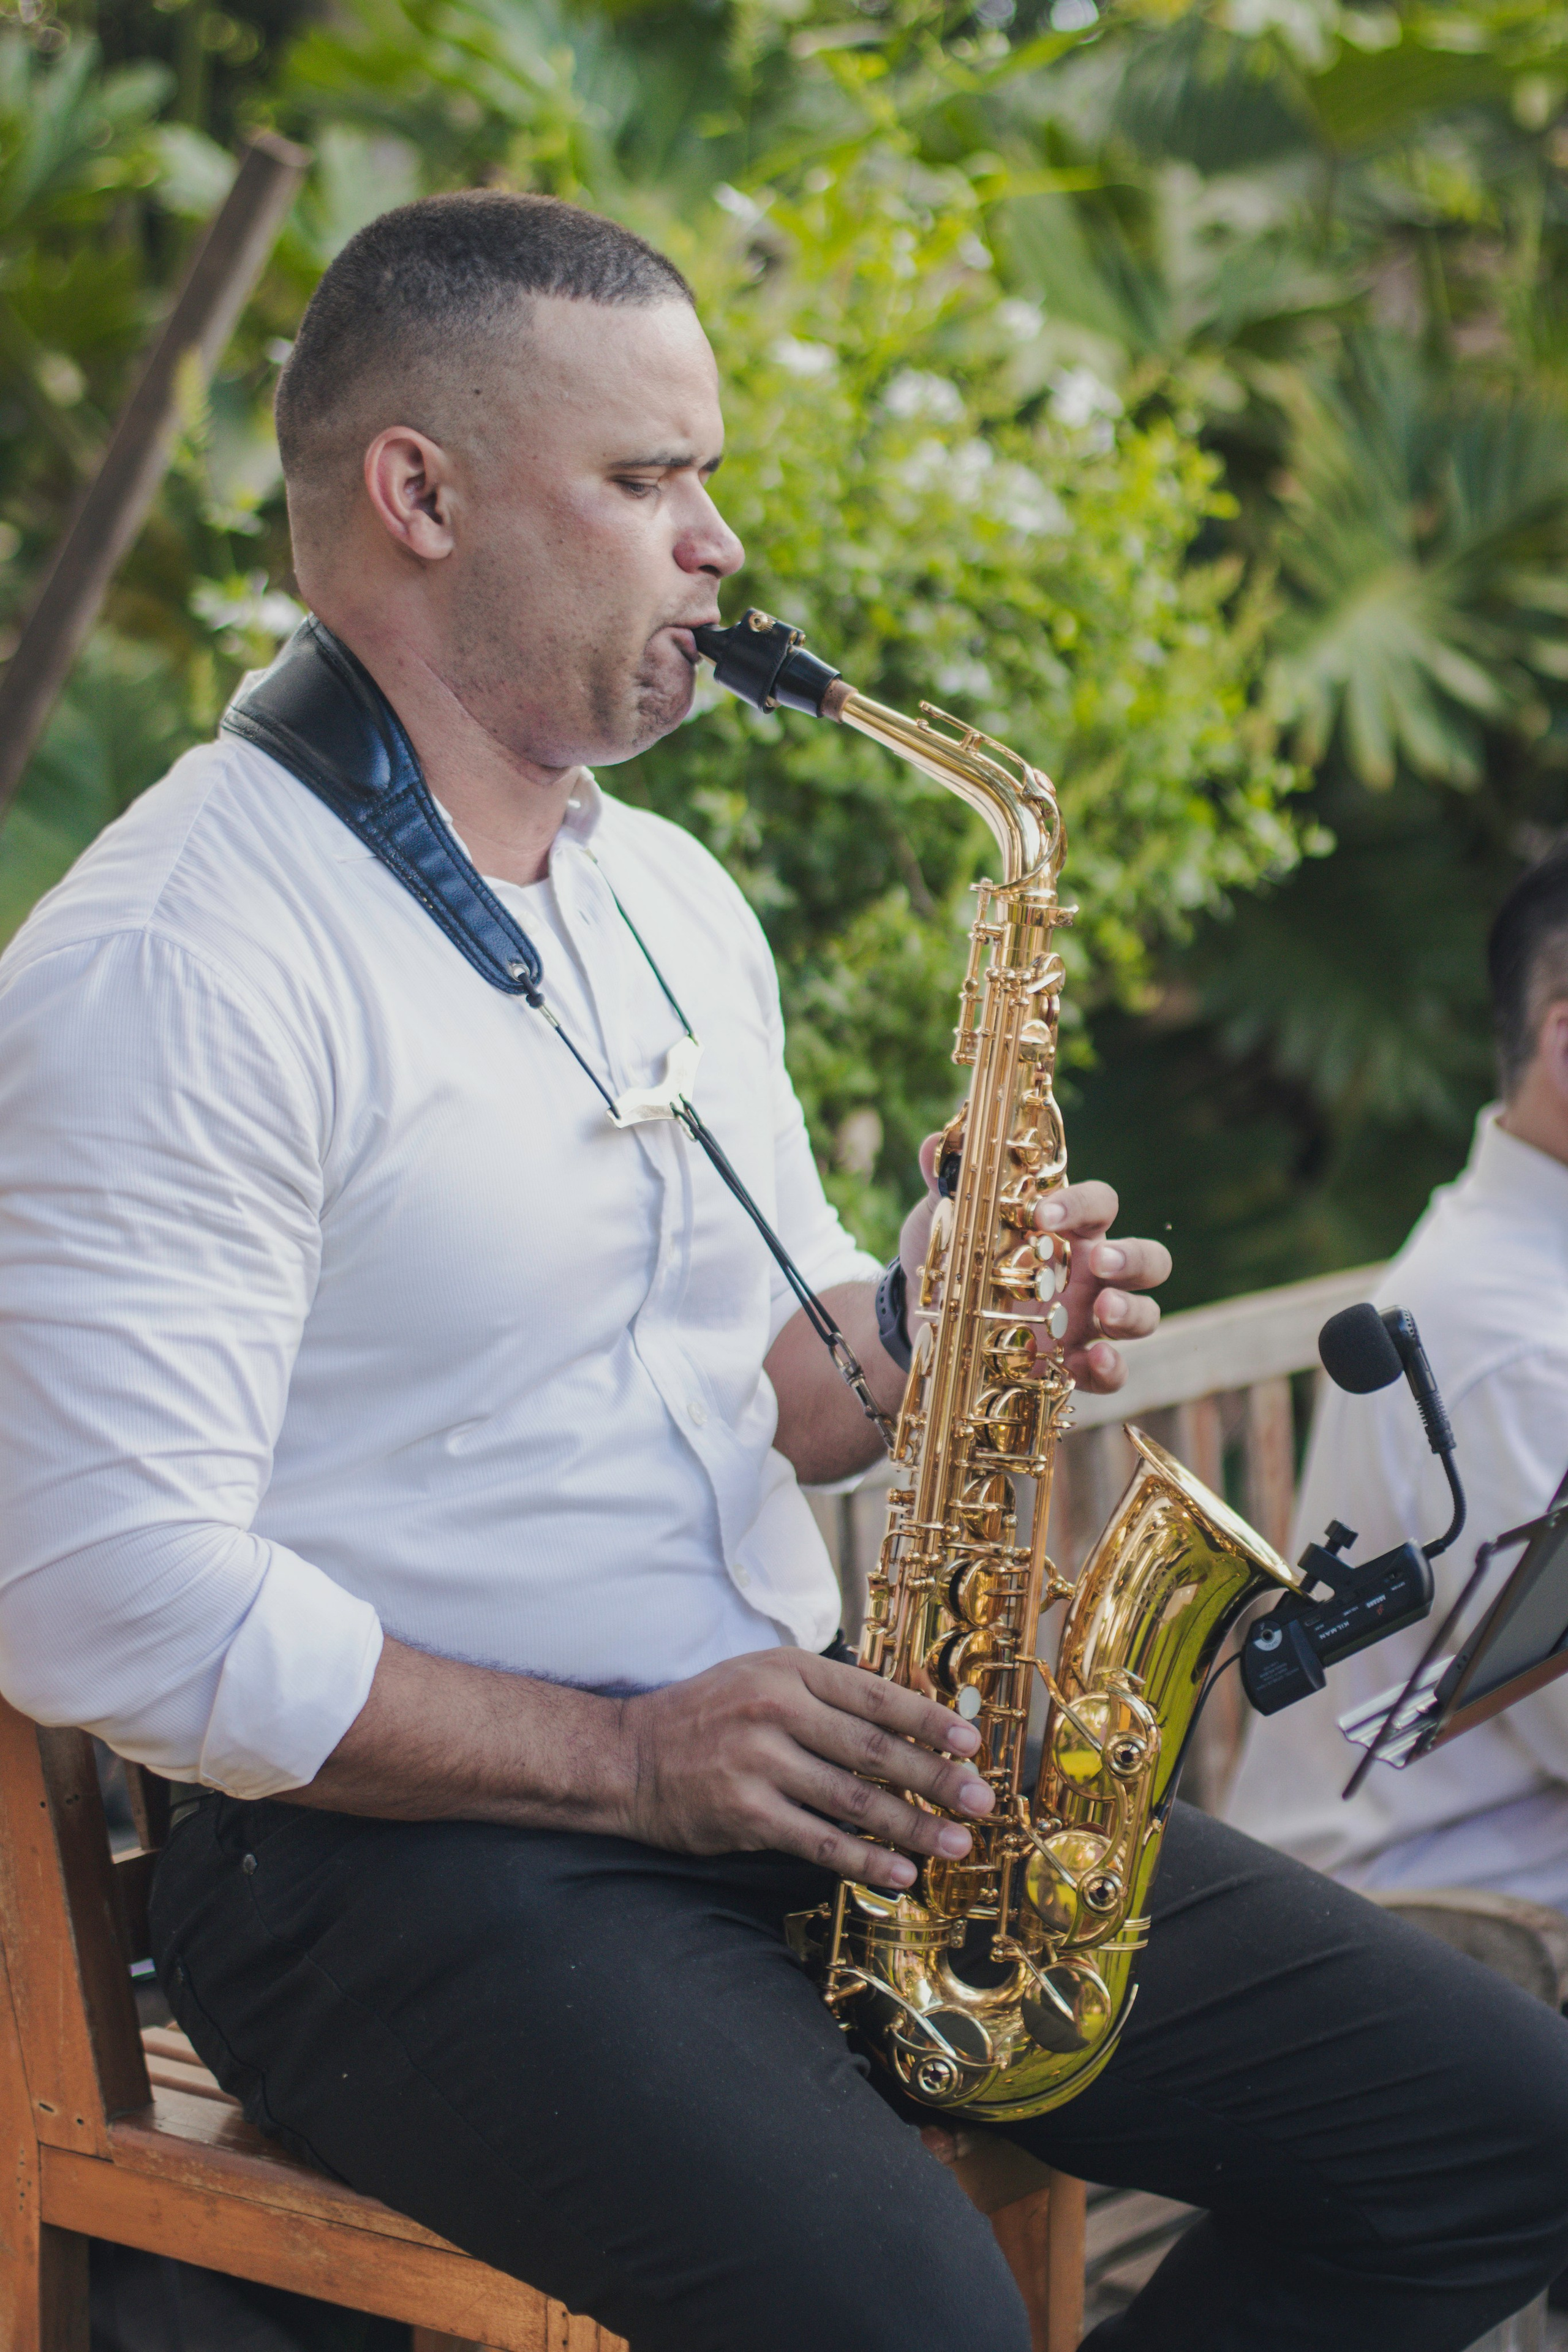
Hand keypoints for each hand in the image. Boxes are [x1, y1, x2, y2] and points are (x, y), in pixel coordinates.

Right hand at [618, 1648, 995, 1891]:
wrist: (627, 1759)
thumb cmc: (705, 1716)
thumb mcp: (762, 1677)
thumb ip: (826, 1691)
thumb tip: (905, 1713)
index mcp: (788, 1671)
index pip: (875, 1696)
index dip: (929, 1720)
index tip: (972, 1743)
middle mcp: (775, 1711)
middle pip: (874, 1749)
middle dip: (935, 1777)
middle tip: (980, 1801)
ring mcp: (759, 1764)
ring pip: (854, 1800)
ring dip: (912, 1826)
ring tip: (955, 1844)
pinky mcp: (745, 1814)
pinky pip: (819, 1842)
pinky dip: (864, 1860)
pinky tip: (900, 1873)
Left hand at [898, 1145, 1169, 1395]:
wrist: (922, 1318)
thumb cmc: (949, 1256)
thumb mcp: (942, 1218)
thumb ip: (945, 1183)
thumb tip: (934, 1145)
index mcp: (1067, 1228)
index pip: (1098, 1204)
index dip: (1080, 1205)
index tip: (1043, 1214)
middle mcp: (1089, 1272)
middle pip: (1146, 1260)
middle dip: (1133, 1259)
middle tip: (1101, 1263)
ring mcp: (1087, 1320)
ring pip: (1144, 1314)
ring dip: (1132, 1312)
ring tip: (1103, 1311)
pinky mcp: (1073, 1364)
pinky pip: (1112, 1372)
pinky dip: (1109, 1371)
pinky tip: (1089, 1364)